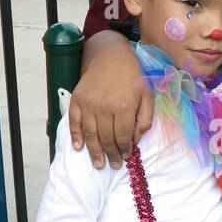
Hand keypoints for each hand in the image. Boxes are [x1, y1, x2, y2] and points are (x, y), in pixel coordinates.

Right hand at [68, 38, 153, 166]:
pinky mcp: (78, 99)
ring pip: (90, 134)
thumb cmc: (132, 77)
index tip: (125, 157)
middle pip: (106, 138)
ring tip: (98, 164)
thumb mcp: (147, 96)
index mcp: (124, 106)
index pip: (123, 136)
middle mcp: (105, 106)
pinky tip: (79, 147)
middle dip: (110, 155)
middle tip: (113, 165)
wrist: (111, 56)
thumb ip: (144, 119)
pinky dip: (76, 136)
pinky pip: (74, 122)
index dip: (124, 149)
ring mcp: (89, 103)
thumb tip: (135, 140)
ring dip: (94, 152)